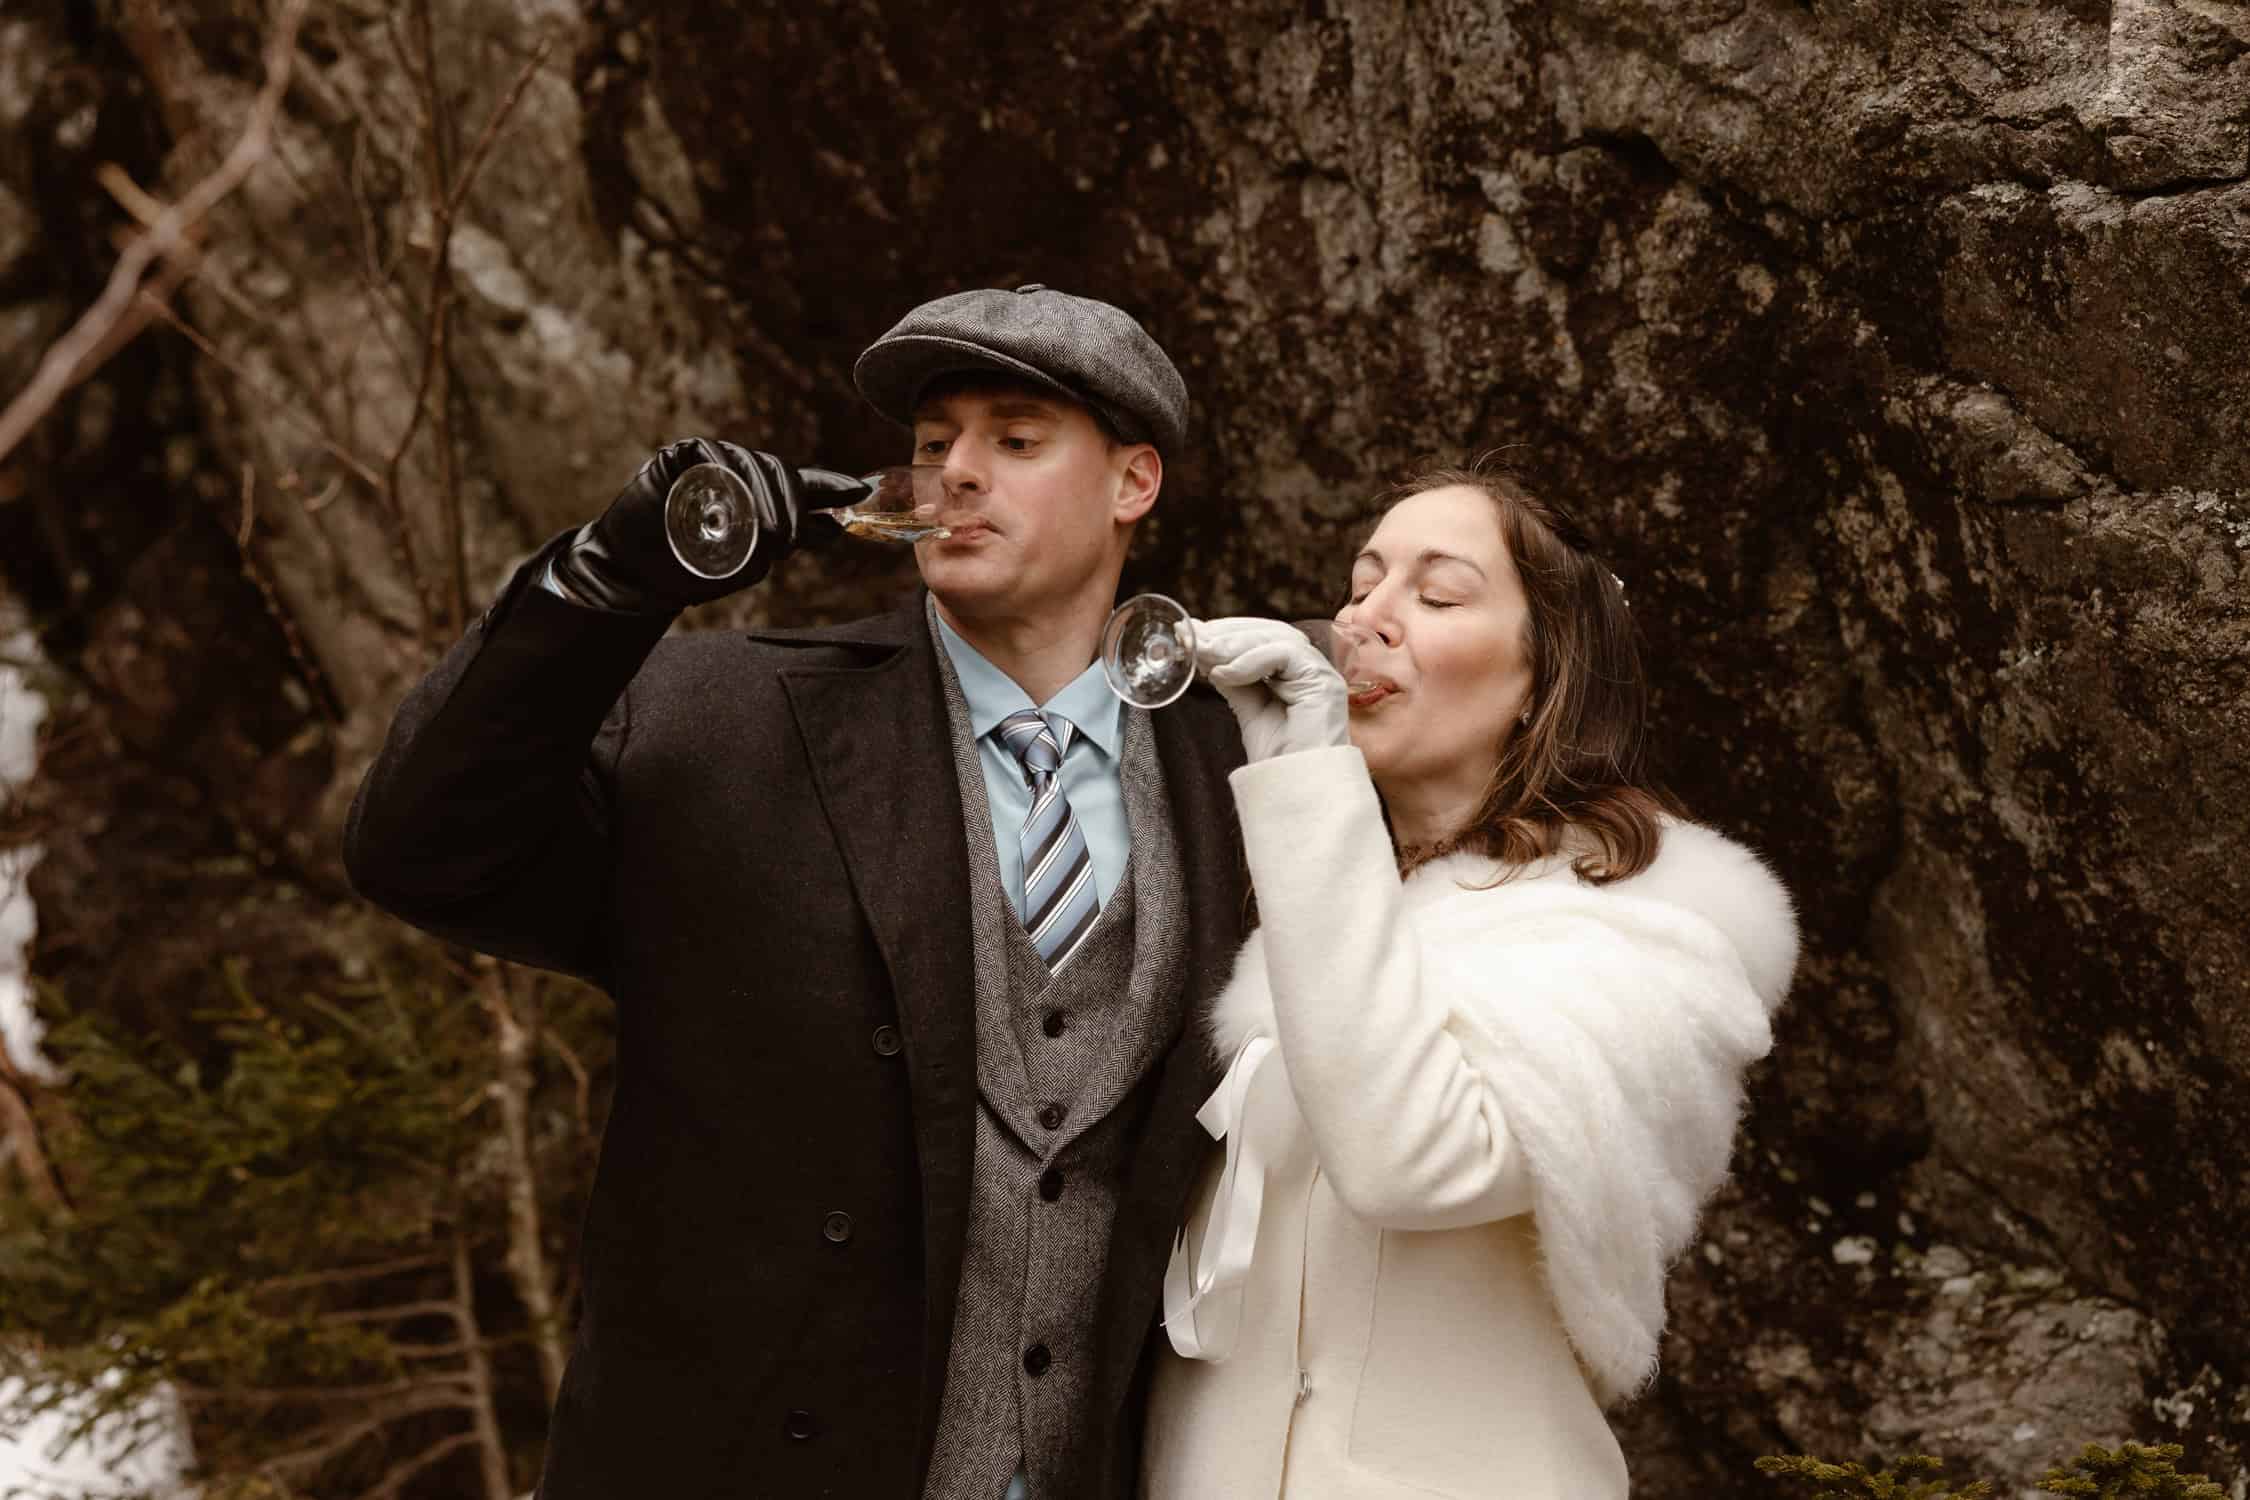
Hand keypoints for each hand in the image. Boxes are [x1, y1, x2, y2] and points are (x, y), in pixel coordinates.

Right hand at [550, 439, 864, 612]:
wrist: (635, 573)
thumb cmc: (689, 570)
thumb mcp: (747, 561)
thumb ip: (785, 542)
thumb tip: (834, 528)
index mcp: (756, 493)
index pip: (799, 482)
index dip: (830, 485)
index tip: (860, 490)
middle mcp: (736, 471)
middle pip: (780, 475)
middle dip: (793, 508)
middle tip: (790, 541)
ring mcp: (709, 461)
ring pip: (752, 467)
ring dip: (767, 501)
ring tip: (770, 536)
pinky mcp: (680, 456)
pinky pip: (713, 457)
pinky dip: (728, 476)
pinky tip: (733, 499)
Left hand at [1192, 617, 1350, 762]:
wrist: (1298, 791)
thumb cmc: (1280, 761)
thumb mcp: (1249, 712)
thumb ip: (1237, 684)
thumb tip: (1211, 659)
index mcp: (1296, 674)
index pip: (1261, 638)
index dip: (1227, 632)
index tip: (1191, 633)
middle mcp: (1311, 669)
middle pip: (1268, 631)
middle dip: (1225, 633)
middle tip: (1190, 638)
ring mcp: (1320, 673)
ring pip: (1275, 637)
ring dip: (1232, 644)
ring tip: (1201, 654)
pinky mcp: (1323, 681)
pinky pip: (1284, 654)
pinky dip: (1249, 660)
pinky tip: (1223, 674)